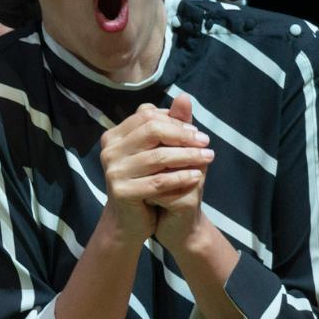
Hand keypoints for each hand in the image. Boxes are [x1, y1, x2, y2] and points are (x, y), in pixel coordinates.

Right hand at [97, 100, 212, 245]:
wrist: (129, 221)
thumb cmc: (146, 181)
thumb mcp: (158, 151)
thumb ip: (170, 125)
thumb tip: (185, 97)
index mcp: (114, 136)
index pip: (147, 116)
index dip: (174, 121)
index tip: (197, 132)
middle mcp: (109, 150)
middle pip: (152, 131)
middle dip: (183, 135)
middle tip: (206, 142)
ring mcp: (113, 171)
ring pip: (158, 157)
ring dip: (188, 156)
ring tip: (208, 158)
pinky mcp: (121, 192)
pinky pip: (158, 181)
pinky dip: (181, 177)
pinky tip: (198, 176)